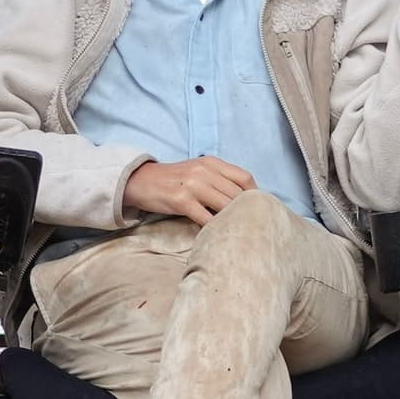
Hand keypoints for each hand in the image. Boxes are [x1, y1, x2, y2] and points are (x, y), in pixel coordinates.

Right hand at [123, 155, 254, 224]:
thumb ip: (219, 179)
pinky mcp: (182, 201)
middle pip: (237, 194)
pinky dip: (213, 228)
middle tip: (251, 227)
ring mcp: (193, 185)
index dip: (255, 195)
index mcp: (212, 163)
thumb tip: (243, 198)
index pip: (244, 178)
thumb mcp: (198, 171)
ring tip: (237, 234)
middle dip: (246, 211)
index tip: (258, 209)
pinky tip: (216, 236)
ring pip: (224, 206)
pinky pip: (205, 218)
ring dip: (232, 221)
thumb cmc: (174, 180)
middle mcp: (205, 171)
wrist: (141, 181)